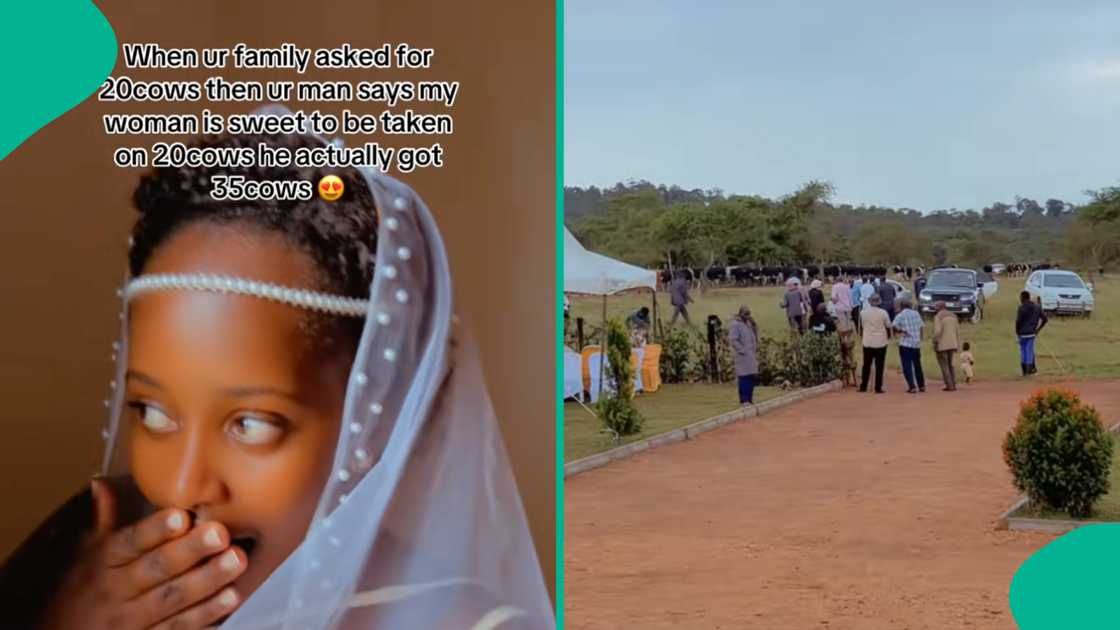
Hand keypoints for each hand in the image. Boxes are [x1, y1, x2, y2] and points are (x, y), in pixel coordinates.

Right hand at [40, 479, 247, 629]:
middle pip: (156, 568)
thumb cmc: (83, 589)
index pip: (131, 542)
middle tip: (220, 533)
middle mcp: (119, 588)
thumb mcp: (87, 553)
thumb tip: (103, 481)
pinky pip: (179, 627)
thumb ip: (105, 519)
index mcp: (105, 561)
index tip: (181, 515)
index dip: (156, 530)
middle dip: (190, 551)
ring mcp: (134, 618)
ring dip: (206, 581)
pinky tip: (230, 599)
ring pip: (172, 599)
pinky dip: (204, 615)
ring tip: (235, 561)